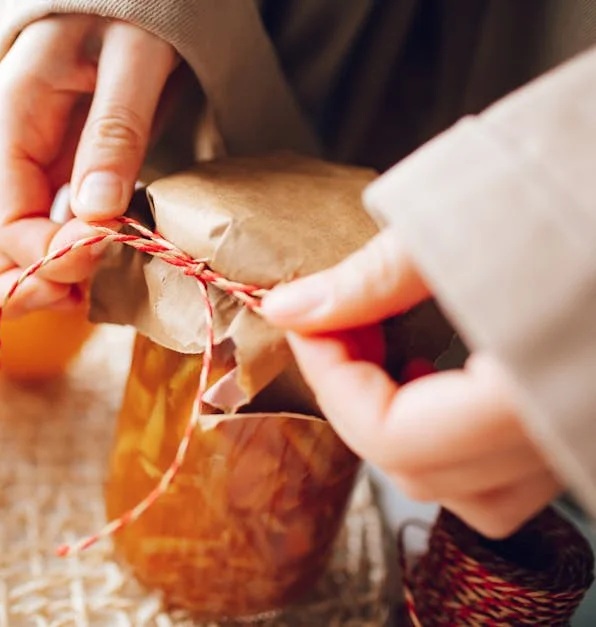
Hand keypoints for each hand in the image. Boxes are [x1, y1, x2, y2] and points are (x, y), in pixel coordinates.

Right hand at [0, 16, 175, 316]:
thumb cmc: (137, 7)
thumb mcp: (134, 58)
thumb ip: (112, 133)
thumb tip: (95, 216)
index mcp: (16, 112)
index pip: (5, 213)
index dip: (45, 251)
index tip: (100, 253)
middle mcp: (11, 144)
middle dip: (19, 283)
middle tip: (75, 303)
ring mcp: (30, 161)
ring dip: (32, 281)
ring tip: (81, 300)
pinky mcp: (56, 170)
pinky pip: (37, 228)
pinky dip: (56, 262)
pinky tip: (92, 271)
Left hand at [261, 229, 561, 538]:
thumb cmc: (588, 184)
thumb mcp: (466, 220)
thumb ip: (370, 281)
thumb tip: (291, 307)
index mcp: (539, 392)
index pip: (391, 435)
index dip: (331, 377)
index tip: (310, 319)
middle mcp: (570, 431)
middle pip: (418, 470)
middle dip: (355, 398)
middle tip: (340, 327)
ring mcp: (586, 436)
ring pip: (468, 491)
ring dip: (404, 431)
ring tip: (389, 352)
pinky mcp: (591, 421)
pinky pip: (510, 472)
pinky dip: (454, 436)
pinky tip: (439, 368)